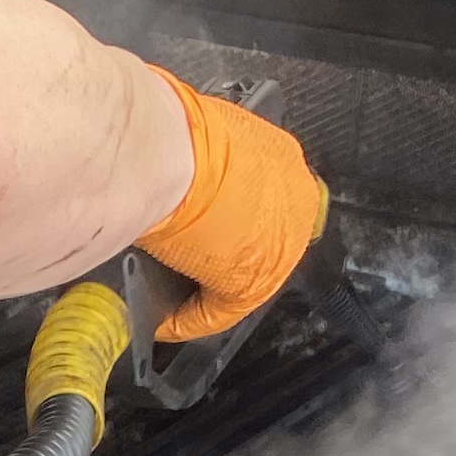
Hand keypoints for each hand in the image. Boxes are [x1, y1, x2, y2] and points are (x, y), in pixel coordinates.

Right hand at [139, 73, 331, 344]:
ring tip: (170, 300)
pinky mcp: (253, 281)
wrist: (160, 151)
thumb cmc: (164, 134)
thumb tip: (168, 166)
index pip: (260, 197)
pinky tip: (165, 322)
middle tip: (184, 267)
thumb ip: (194, 156)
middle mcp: (294, 198)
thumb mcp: (189, 132)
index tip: (202, 229)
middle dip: (222, 254)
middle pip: (259, 239)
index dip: (227, 217)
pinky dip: (190, 318)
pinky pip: (220, 309)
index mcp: (279, 155)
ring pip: (240, 275)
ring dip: (204, 288)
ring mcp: (281, 242)